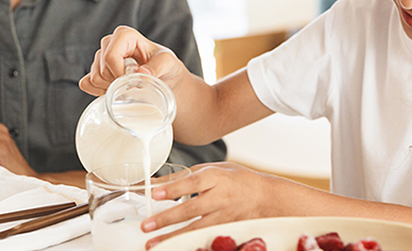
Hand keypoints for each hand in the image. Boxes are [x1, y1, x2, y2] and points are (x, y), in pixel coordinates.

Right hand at [79, 25, 186, 96]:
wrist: (163, 78)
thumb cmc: (165, 66)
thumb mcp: (168, 62)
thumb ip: (157, 66)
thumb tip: (142, 73)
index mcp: (124, 35)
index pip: (110, 56)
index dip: (118, 73)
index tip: (133, 83)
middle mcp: (109, 43)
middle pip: (101, 69)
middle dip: (116, 82)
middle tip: (134, 85)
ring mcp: (100, 57)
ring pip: (94, 78)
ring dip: (110, 88)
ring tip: (127, 86)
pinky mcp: (95, 70)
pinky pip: (86, 83)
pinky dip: (99, 91)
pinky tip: (115, 91)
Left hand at [140, 163, 275, 247]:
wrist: (264, 197)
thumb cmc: (237, 179)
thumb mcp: (212, 169)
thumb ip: (184, 176)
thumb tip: (156, 182)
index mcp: (217, 178)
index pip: (193, 183)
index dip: (174, 188)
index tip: (155, 193)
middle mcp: (220, 198)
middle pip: (192, 208)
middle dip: (168, 217)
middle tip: (147, 224)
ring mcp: (223, 216)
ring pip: (196, 229)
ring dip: (173, 237)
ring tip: (154, 243)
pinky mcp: (225, 230)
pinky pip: (205, 238)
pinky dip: (190, 243)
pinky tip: (176, 247)